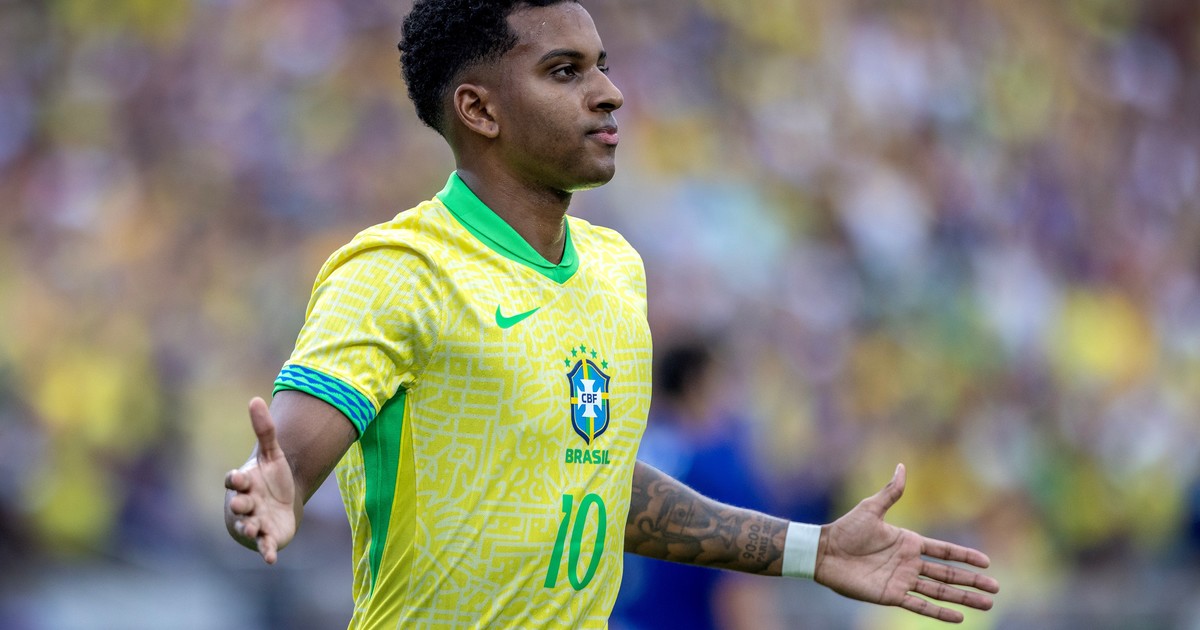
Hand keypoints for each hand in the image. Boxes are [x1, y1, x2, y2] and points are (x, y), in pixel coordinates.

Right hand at [224, 397, 296, 563]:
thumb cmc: (270, 479)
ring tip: (252, 530)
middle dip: (240, 505)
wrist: (279, 505)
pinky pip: (264, 546)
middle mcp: (246, 504)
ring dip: (248, 529)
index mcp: (244, 484)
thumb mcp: (271, 453)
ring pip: (248, 527)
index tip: (237, 477)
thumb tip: (256, 399)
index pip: (234, 481)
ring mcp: (255, 522)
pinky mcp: (267, 538)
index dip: (235, 480)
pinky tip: (271, 558)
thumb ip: (264, 430)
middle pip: (238, 505)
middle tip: (242, 505)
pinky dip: (266, 552)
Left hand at [814, 464, 998, 622]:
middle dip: (972, 582)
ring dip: (963, 598)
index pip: (944, 551)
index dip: (965, 557)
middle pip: (948, 574)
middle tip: (996, 589)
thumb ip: (891, 491)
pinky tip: (958, 617)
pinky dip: (938, 612)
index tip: (987, 562)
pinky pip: (919, 605)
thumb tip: (902, 466)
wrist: (824, 552)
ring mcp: (902, 580)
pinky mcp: (890, 595)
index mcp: (909, 542)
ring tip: (986, 604)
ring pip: (939, 591)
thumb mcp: (871, 508)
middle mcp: (909, 563)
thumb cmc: (845, 529)